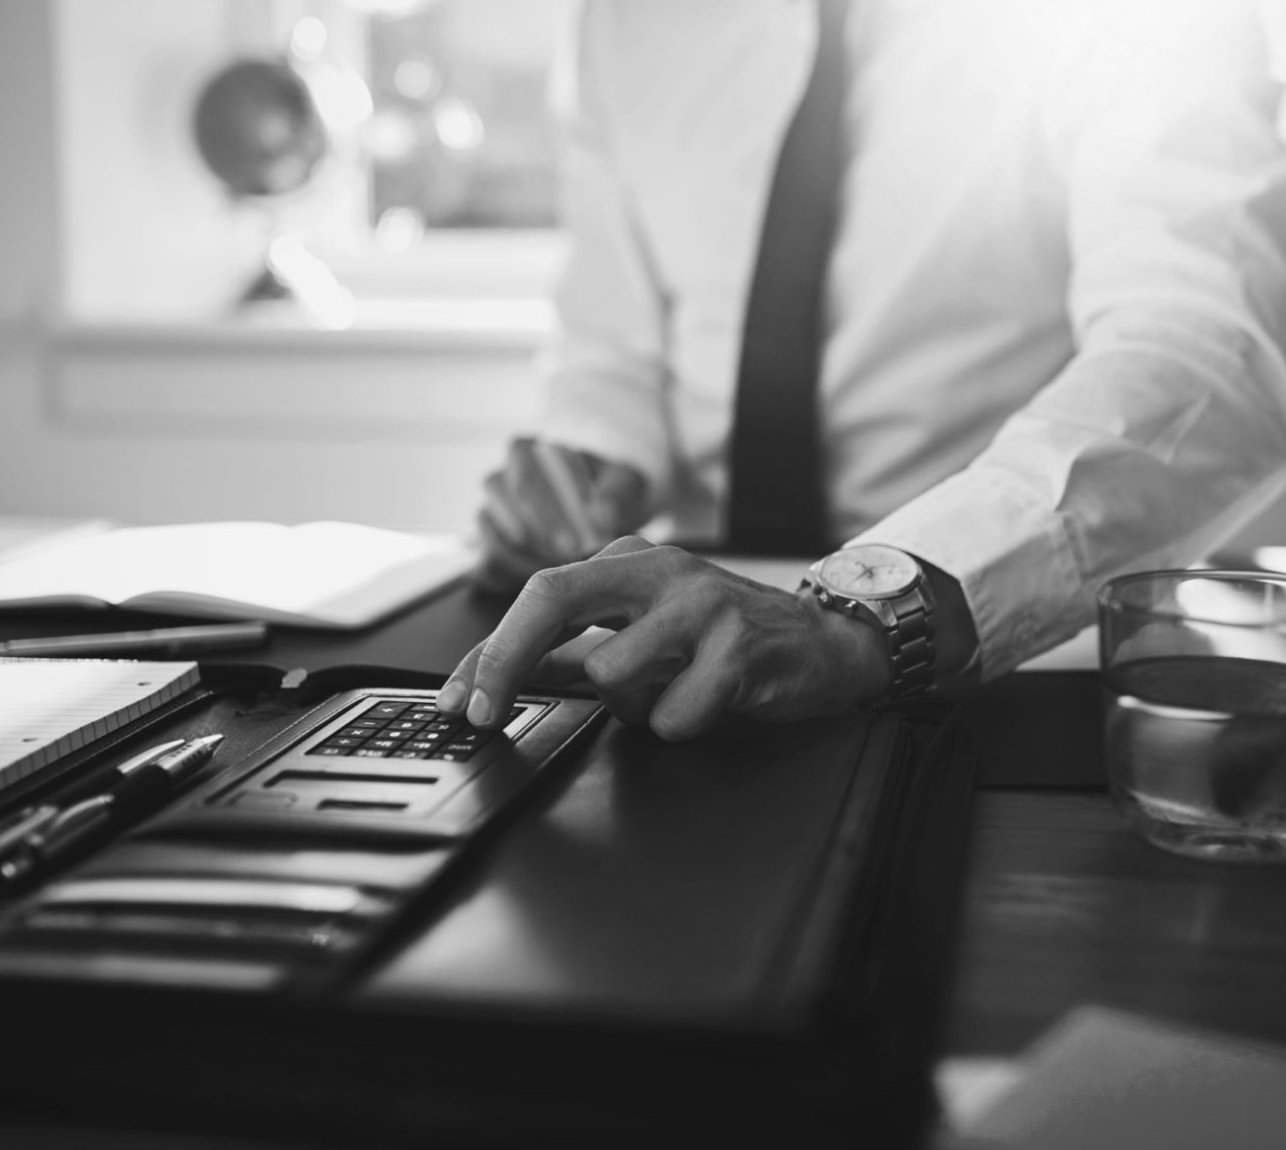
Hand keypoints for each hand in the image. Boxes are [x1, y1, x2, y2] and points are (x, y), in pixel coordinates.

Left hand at [439, 538, 891, 740]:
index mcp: (628, 562)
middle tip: (487, 711)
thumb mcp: (643, 636)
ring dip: (628, 706)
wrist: (823, 644)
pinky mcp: (740, 645)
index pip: (539, 594)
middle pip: (555, 598)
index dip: (489, 649)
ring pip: (613, 670)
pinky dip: (680, 724)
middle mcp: (660, 570)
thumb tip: (501, 677)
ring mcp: (701, 603)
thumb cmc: (724, 641)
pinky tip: (707, 705)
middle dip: (507, 659)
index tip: (462, 698)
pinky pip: (674, 713)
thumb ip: (573, 654)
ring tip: (667, 695)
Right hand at [474, 439, 649, 596]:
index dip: (546, 511)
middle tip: (574, 564)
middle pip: (503, 508)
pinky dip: (518, 580)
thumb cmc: (610, 493)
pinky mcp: (487, 548)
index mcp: (525, 452)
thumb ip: (618, 494)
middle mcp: (499, 480)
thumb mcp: (626, 484)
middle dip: (540, 540)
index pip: (523, 475)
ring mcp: (489, 516)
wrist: (603, 517)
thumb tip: (601, 516)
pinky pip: (489, 568)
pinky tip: (550, 586)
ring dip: (531, 563)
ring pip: (493, 541)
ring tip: (567, 575)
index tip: (575, 543)